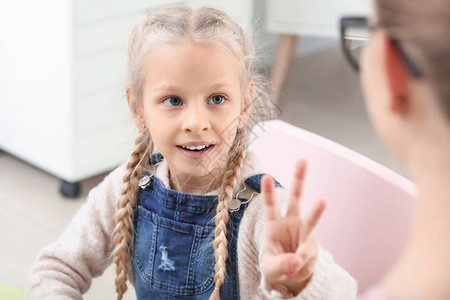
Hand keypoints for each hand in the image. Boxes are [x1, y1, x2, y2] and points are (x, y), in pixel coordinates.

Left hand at [260, 159, 325, 295]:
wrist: (292, 276)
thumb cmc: (276, 266)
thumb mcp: (269, 268)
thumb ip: (280, 264)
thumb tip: (296, 259)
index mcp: (273, 225)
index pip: (270, 206)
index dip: (268, 192)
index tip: (266, 176)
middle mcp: (290, 223)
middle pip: (295, 198)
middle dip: (299, 179)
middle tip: (302, 160)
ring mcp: (304, 232)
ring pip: (312, 218)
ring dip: (317, 209)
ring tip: (323, 201)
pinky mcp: (313, 244)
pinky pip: (308, 251)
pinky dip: (303, 259)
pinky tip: (297, 264)